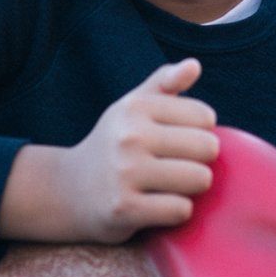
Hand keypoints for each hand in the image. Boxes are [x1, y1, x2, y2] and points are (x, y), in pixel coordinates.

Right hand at [0, 59, 218, 243]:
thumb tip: (194, 65)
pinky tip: (160, 206)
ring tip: (173, 186)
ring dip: (193, 188)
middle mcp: (129, 136)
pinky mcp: (124, 209)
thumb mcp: (132, 107)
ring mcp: (125, 173)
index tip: (182, 141)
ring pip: (199, 179)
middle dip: (202, 161)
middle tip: (181, 166)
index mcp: (136, 107)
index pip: (204, 117)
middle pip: (207, 147)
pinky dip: (178, 211)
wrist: (68, 190)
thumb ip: (165, 83)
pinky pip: (181, 210)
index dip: (202, 132)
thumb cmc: (113, 144)